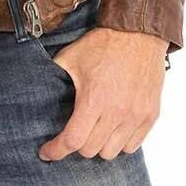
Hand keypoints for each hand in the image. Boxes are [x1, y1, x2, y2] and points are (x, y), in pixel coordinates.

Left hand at [39, 27, 167, 160]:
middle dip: (76, 145)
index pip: (72, 140)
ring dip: (99, 146)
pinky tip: (112, 130)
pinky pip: (133, 146)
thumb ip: (53, 78)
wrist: (138, 33)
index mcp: (94, 99)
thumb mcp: (70, 58)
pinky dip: (120, 143)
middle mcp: (117, 111)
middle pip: (90, 150)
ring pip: (112, 152)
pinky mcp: (150, 115)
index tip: (47, 152)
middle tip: (73, 133)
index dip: (55, 151)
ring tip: (93, 132)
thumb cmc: (103, 44)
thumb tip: (35, 90)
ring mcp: (136, 115)